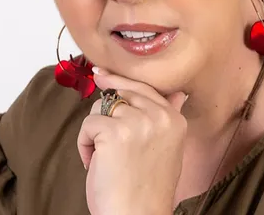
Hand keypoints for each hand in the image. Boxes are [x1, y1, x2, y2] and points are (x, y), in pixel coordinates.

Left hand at [77, 68, 187, 214]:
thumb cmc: (147, 189)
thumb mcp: (167, 148)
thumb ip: (168, 117)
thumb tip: (179, 92)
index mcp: (174, 119)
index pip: (144, 88)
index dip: (121, 81)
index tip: (103, 74)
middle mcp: (159, 116)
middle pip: (121, 91)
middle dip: (106, 107)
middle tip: (97, 104)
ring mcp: (137, 122)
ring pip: (102, 106)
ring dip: (95, 131)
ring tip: (103, 158)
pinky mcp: (114, 132)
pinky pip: (89, 124)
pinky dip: (84, 143)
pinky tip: (94, 163)